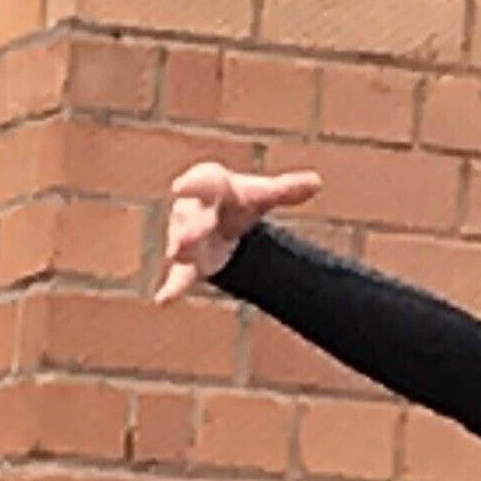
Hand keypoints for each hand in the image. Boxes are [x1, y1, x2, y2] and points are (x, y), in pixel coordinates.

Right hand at [155, 162, 322, 303]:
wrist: (224, 221)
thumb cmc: (240, 202)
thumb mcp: (261, 195)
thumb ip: (286, 190)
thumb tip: (317, 182)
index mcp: (212, 187)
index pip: (204, 181)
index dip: (193, 183)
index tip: (180, 185)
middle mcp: (194, 211)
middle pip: (192, 218)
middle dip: (189, 228)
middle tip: (184, 237)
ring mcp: (188, 237)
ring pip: (182, 244)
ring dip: (181, 249)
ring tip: (177, 254)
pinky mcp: (189, 264)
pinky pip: (178, 277)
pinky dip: (172, 287)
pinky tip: (163, 299)